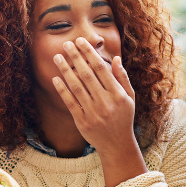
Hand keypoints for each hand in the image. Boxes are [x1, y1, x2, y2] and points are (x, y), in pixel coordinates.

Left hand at [52, 37, 135, 155]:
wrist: (117, 144)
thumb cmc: (124, 118)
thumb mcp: (130, 98)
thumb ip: (122, 78)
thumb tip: (115, 58)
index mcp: (118, 94)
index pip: (101, 69)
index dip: (89, 54)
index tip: (81, 42)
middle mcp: (106, 102)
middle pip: (87, 75)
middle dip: (75, 57)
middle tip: (66, 44)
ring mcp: (93, 112)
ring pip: (76, 87)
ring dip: (65, 70)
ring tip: (57, 57)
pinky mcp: (82, 121)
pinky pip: (70, 102)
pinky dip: (62, 90)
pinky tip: (55, 78)